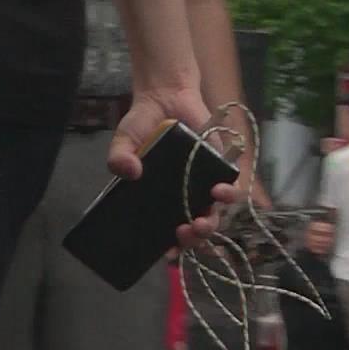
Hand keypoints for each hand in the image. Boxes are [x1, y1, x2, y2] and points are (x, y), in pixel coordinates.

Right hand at [111, 83, 240, 247]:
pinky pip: (228, 187)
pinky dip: (227, 194)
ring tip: (202, 221)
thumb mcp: (124, 139)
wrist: (166, 96)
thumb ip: (119, 157)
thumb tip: (129, 172)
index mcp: (160, 199)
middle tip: (185, 232)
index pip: (167, 231)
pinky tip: (219, 191)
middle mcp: (183, 196)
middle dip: (193, 238)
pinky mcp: (219, 168)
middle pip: (193, 229)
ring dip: (210, 223)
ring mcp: (202, 184)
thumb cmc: (143, 123)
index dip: (170, 247)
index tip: (167, 253)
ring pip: (213, 214)